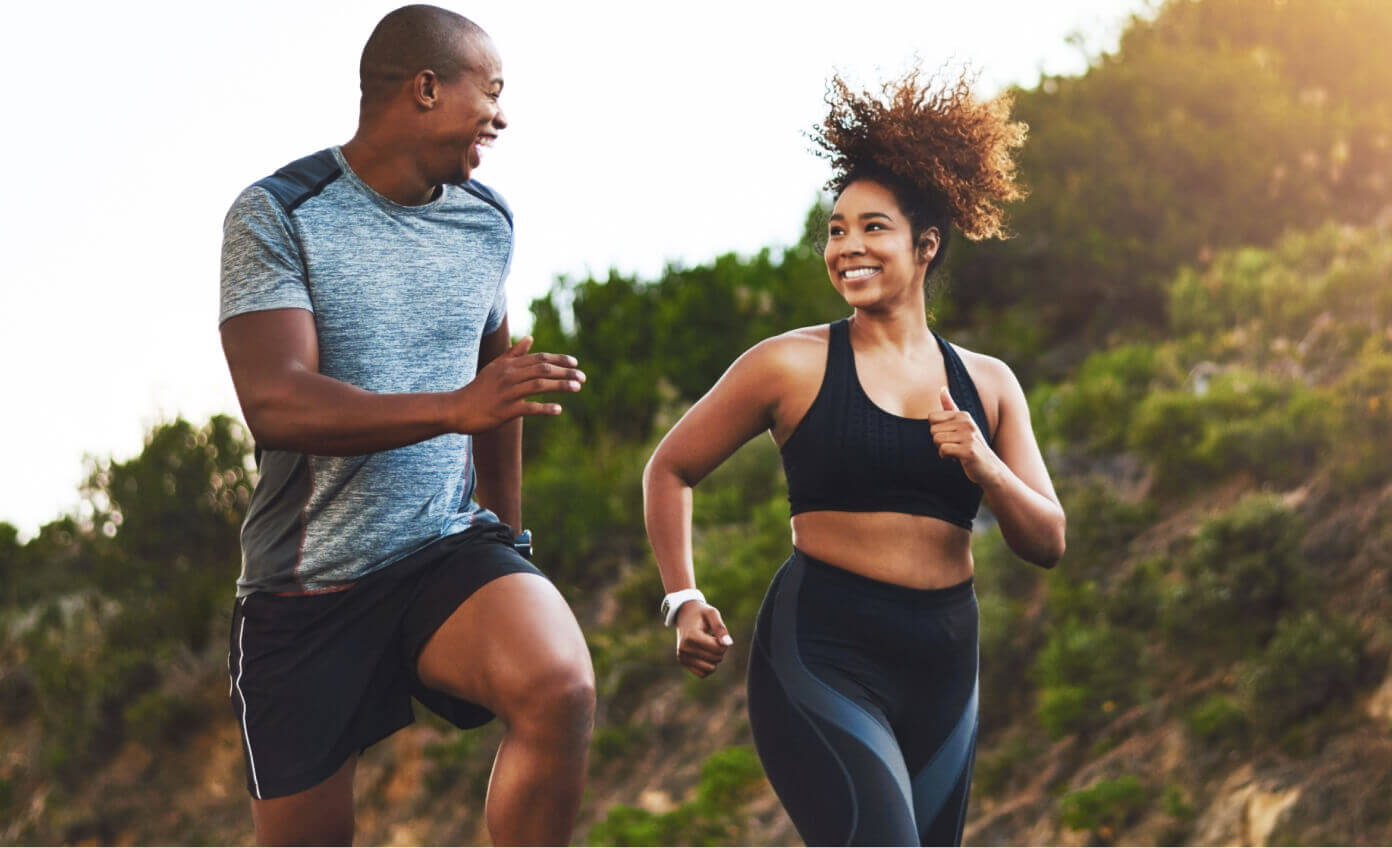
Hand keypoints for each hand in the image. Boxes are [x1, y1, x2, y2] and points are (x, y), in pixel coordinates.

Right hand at [448, 336, 584, 433]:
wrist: (457, 408)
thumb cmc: (479, 388)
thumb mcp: (495, 367)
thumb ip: (514, 353)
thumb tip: (530, 338)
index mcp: (509, 365)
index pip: (539, 358)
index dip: (559, 359)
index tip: (575, 363)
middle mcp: (510, 376)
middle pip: (543, 369)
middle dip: (566, 372)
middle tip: (583, 377)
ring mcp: (508, 393)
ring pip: (539, 385)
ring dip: (561, 386)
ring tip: (577, 388)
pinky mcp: (506, 410)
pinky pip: (530, 408)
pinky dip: (545, 408)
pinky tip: (558, 409)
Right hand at [674, 602, 733, 677]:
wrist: (684, 614)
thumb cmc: (700, 613)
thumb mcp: (712, 614)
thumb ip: (720, 628)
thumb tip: (728, 644)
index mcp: (691, 637)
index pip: (717, 649)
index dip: (723, 642)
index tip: (718, 633)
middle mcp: (684, 649)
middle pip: (716, 659)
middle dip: (720, 649)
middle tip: (713, 637)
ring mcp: (682, 657)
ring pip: (710, 669)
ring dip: (714, 658)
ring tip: (708, 645)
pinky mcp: (683, 662)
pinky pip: (703, 674)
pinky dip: (708, 665)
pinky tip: (705, 653)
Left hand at [930, 386, 1002, 487]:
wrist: (989, 468)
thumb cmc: (972, 446)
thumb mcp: (962, 424)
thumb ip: (950, 407)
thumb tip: (942, 388)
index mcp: (963, 415)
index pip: (932, 418)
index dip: (937, 430)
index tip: (950, 436)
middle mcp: (967, 422)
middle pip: (932, 430)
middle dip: (939, 442)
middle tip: (955, 446)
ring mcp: (969, 436)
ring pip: (936, 440)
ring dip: (943, 450)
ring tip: (957, 452)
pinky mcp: (969, 450)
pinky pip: (943, 450)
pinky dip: (946, 457)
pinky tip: (957, 459)